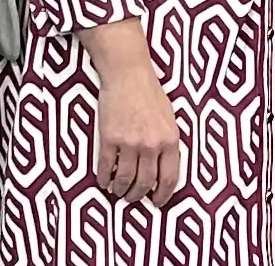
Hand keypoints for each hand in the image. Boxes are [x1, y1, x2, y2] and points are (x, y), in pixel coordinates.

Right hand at [94, 61, 182, 204]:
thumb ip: (167, 142)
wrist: (127, 72)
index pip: (169, 177)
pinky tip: (104, 181)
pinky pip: (106, 167)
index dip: (163, 195)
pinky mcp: (109, 138)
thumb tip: (162, 166)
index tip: (156, 202)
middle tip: (133, 198)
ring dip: (121, 189)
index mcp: (170, 139)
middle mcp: (151, 144)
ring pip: (125, 179)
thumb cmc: (148, 91)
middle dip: (138, 195)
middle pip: (145, 182)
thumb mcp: (169, 117)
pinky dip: (104, 178)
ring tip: (117, 192)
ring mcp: (130, 142)